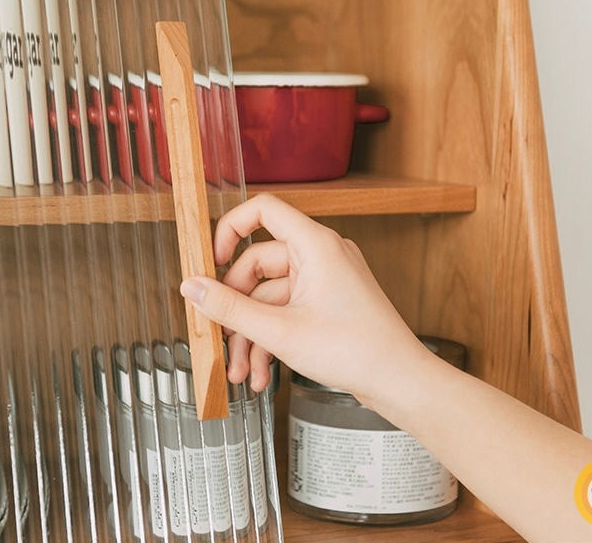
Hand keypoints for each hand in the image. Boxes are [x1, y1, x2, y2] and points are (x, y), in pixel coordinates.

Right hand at [179, 194, 422, 400]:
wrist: (399, 381)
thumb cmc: (357, 351)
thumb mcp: (280, 331)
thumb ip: (230, 308)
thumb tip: (191, 287)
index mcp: (316, 245)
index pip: (263, 210)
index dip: (230, 229)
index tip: (212, 262)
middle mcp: (322, 255)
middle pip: (258, 265)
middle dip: (237, 310)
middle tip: (221, 340)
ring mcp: (326, 280)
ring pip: (270, 297)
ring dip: (252, 335)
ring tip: (242, 372)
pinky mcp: (328, 303)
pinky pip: (288, 310)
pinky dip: (272, 339)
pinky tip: (262, 373)